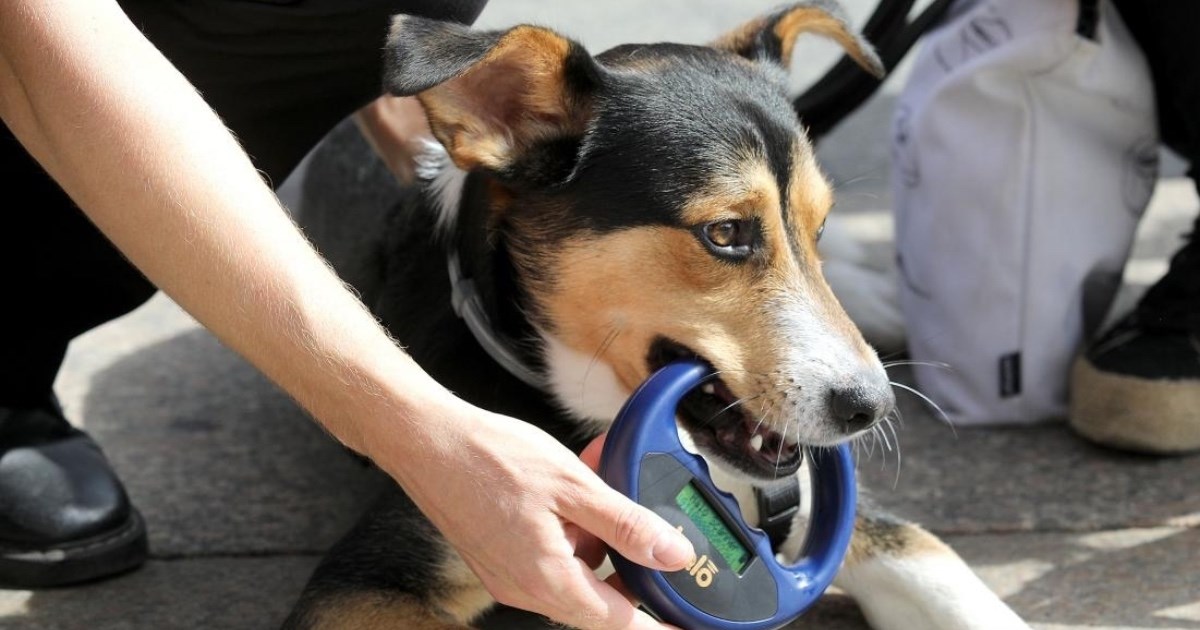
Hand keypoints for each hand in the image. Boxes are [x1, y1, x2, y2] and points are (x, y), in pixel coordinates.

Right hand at [375, 400, 691, 628]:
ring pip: (576, 571)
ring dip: (598, 537)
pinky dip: (571, 527)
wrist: (426, 441)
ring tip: (603, 482)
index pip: (622, 623)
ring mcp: (511, 576)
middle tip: (650, 527)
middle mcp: (528, 590)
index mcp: (550, 581)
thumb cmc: (489, 457)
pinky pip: (550, 555)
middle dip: (629, 561)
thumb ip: (627, 525)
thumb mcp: (574, 485)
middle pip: (601, 598)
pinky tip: (574, 486)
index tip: (683, 619)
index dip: (658, 621)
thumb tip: (672, 555)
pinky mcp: (500, 557)